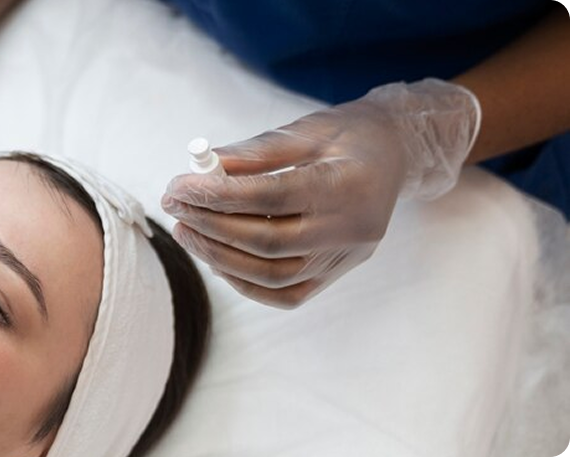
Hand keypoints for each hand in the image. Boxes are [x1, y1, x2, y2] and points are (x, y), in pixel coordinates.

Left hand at [162, 79, 479, 307]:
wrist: (395, 154)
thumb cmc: (347, 135)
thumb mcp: (305, 129)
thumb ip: (255, 152)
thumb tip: (202, 169)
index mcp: (348, 184)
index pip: (271, 198)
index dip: (218, 195)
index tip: (179, 186)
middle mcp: (352, 228)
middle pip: (267, 242)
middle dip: (210, 226)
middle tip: (174, 207)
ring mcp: (347, 257)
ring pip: (273, 274)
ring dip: (220, 257)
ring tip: (186, 230)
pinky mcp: (338, 273)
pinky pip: (285, 293)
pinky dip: (245, 281)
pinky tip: (216, 256)